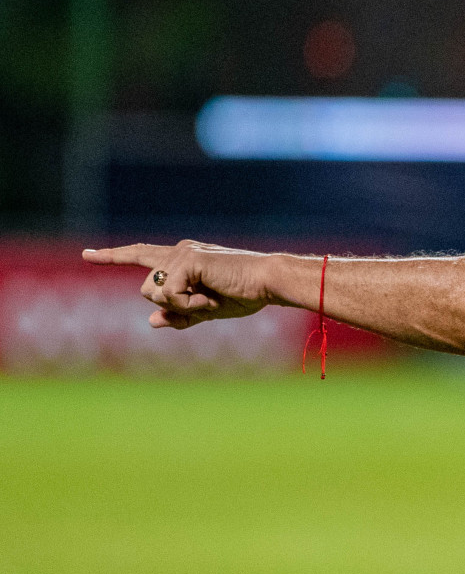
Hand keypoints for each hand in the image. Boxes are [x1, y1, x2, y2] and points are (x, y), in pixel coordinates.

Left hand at [83, 240, 271, 329]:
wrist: (268, 283)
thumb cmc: (246, 294)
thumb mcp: (207, 311)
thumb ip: (179, 316)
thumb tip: (152, 322)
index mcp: (183, 259)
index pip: (140, 255)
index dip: (112, 255)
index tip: (86, 254)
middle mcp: (178, 251)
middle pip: (146, 289)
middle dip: (170, 306)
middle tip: (207, 305)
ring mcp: (181, 254)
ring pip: (153, 293)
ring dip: (181, 307)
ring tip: (211, 300)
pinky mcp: (186, 260)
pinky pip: (170, 296)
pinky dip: (189, 306)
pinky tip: (210, 299)